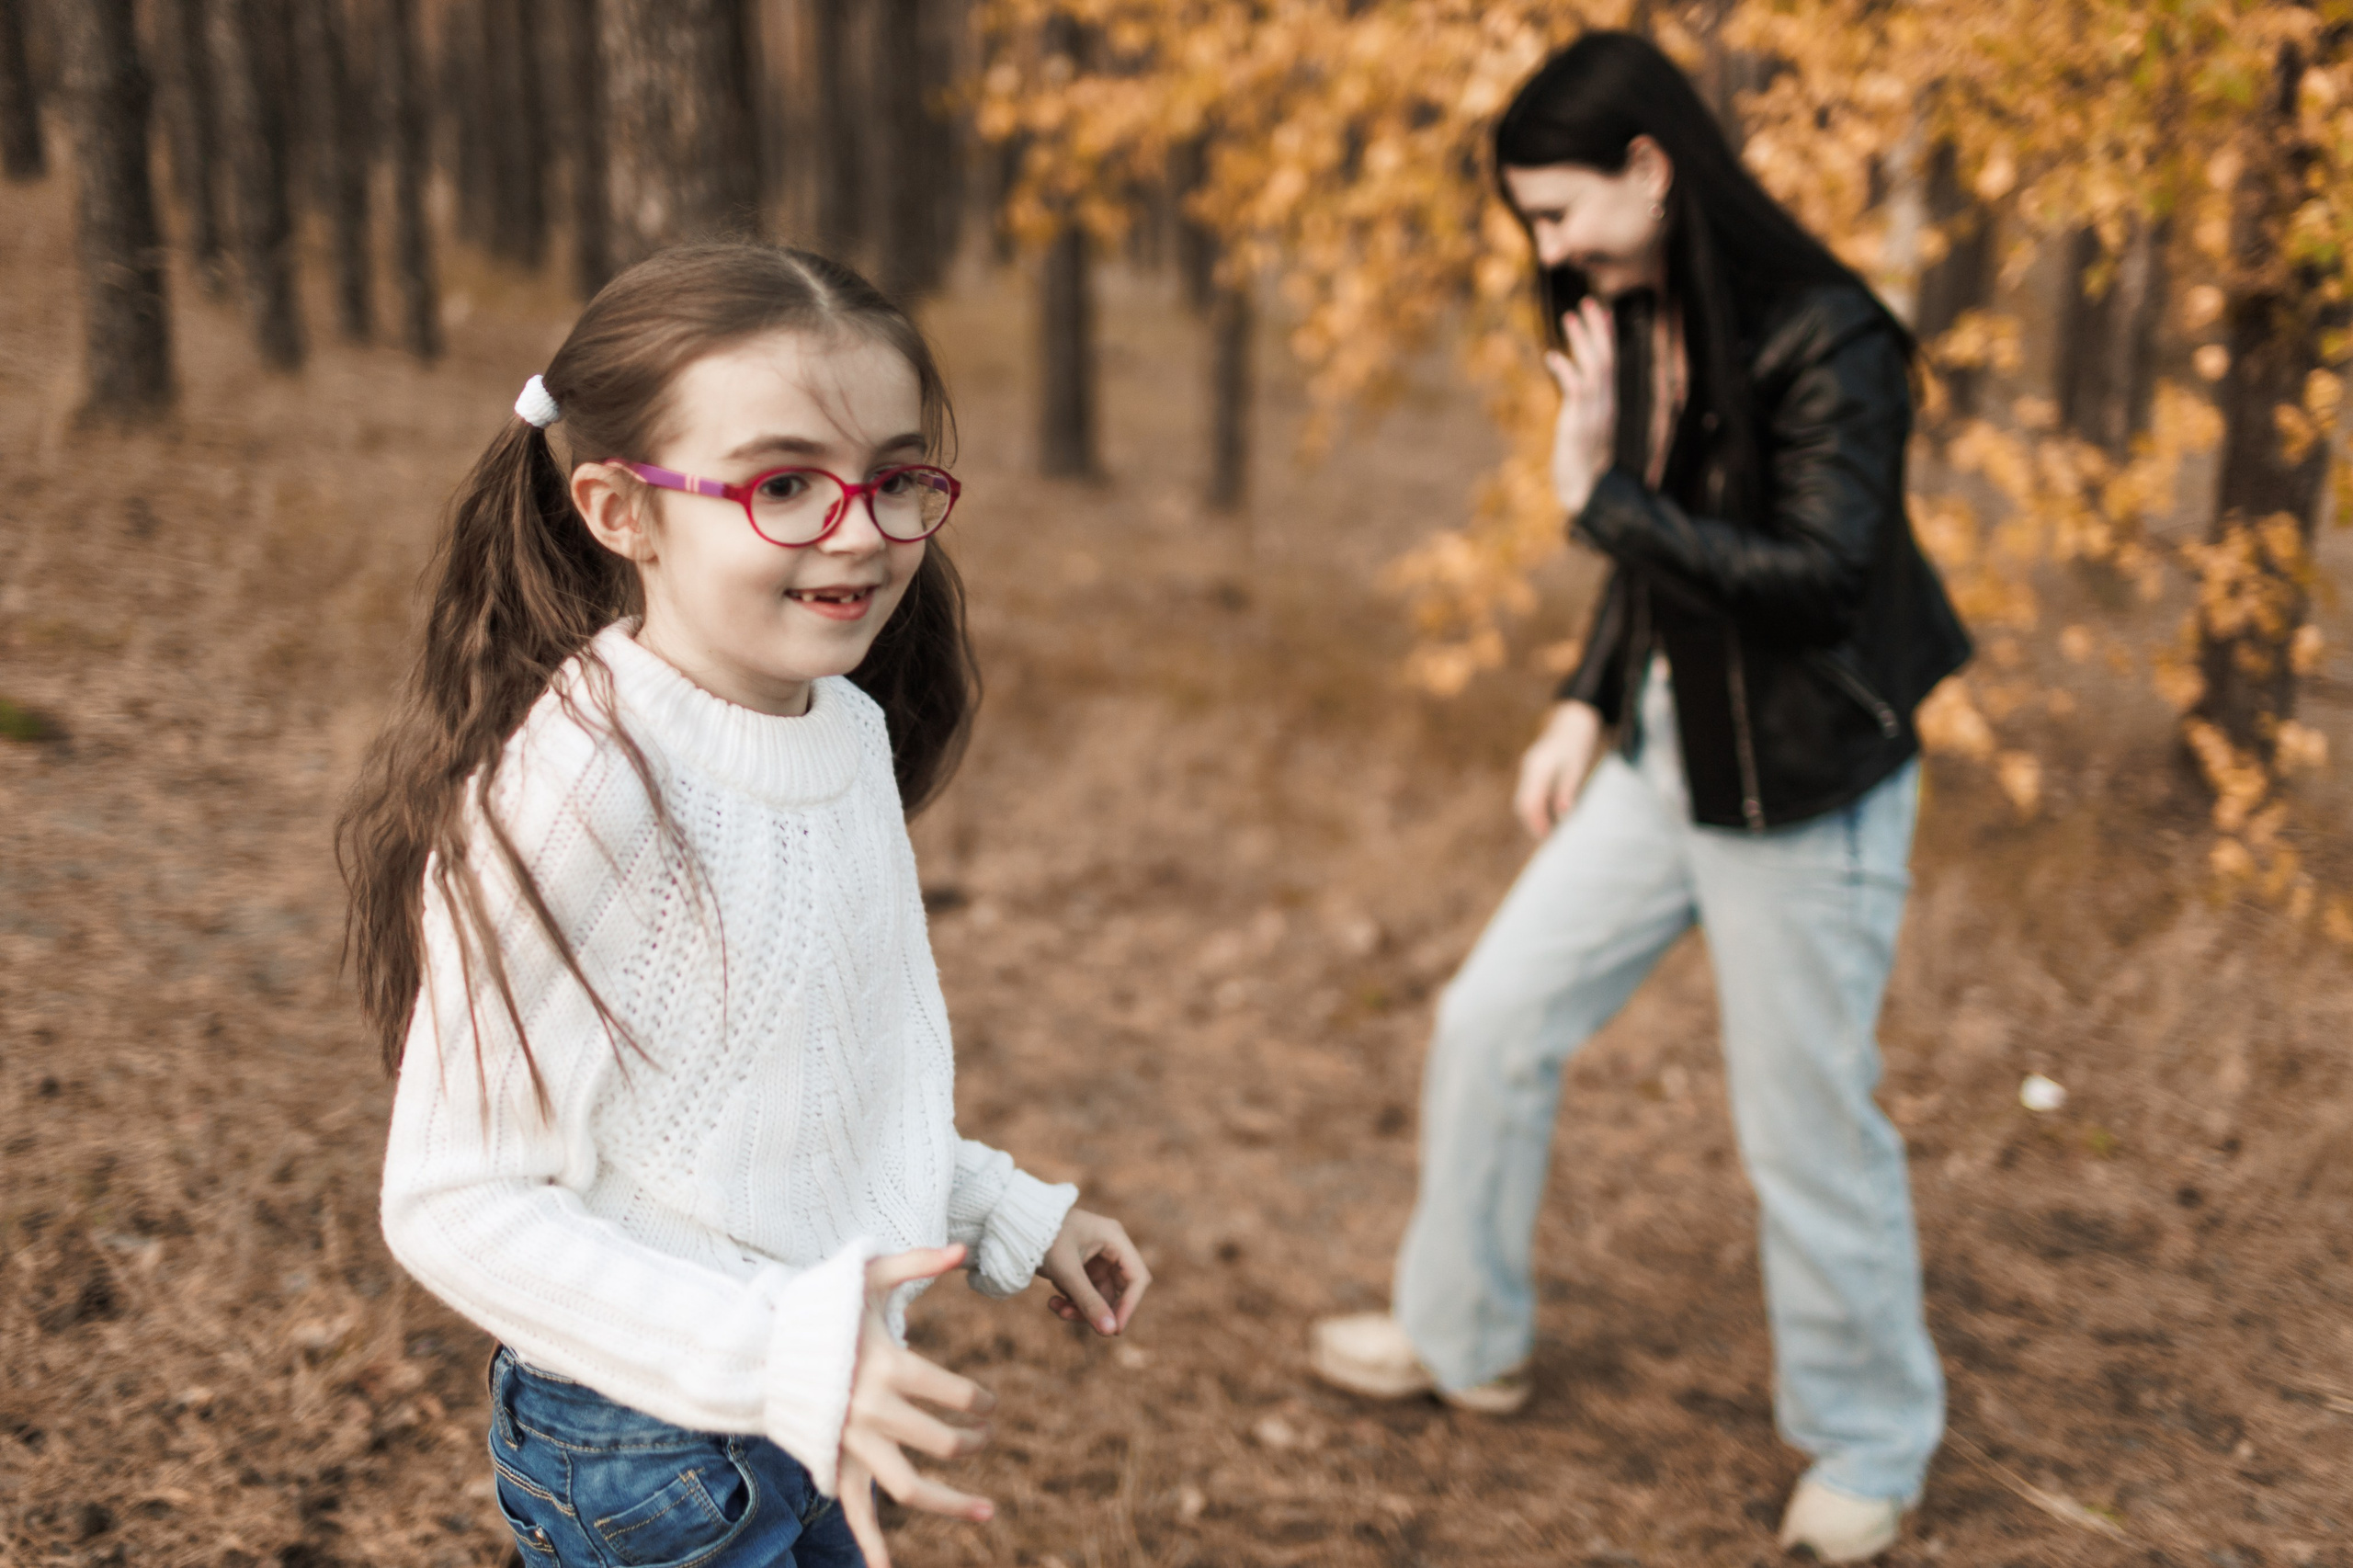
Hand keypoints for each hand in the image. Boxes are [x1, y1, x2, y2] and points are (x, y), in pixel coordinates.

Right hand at [839, 1246, 996, 1567]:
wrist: (760, 1347)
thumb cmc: (821, 1309)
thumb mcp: (866, 1276)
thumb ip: (916, 1262)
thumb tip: (963, 1248)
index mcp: (888, 1367)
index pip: (956, 1395)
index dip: (981, 1401)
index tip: (987, 1403)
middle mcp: (873, 1412)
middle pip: (942, 1443)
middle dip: (973, 1441)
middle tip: (982, 1436)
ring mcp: (852, 1443)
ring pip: (908, 1488)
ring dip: (950, 1503)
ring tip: (988, 1511)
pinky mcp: (834, 1461)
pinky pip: (854, 1509)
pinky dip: (870, 1543)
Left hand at [1037, 1208, 1150, 1335]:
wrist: (1014, 1224)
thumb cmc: (1043, 1238)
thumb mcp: (1067, 1272)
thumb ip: (1089, 1301)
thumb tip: (1110, 1332)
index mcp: (1115, 1238)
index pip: (1136, 1278)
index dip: (1129, 1305)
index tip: (1114, 1330)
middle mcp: (1109, 1247)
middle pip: (1118, 1290)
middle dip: (1098, 1309)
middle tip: (1075, 1319)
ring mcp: (1095, 1258)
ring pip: (1099, 1296)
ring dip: (1080, 1308)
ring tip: (1056, 1308)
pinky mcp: (1081, 1267)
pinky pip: (1085, 1293)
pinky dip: (1071, 1302)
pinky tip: (1053, 1301)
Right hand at [1514, 700, 1602, 837]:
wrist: (1572, 719)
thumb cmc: (1577, 741)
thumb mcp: (1577, 765)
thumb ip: (1567, 789)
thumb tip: (1562, 814)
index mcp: (1538, 767)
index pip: (1529, 802)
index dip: (1536, 822)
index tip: (1547, 837)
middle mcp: (1528, 768)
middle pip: (1521, 803)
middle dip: (1532, 822)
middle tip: (1548, 838)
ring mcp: (1528, 768)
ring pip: (1523, 798)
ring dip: (1533, 816)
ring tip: (1548, 830)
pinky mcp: (1532, 769)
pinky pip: (1528, 792)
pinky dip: (1535, 806)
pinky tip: (1548, 815)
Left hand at [1545, 297, 1616, 515]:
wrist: (1587, 496)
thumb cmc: (1583, 469)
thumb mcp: (1583, 435)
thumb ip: (1581, 413)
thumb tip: (1575, 400)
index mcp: (1609, 406)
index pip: (1610, 364)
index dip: (1604, 338)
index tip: (1598, 314)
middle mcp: (1606, 406)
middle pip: (1606, 359)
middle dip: (1596, 330)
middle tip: (1586, 302)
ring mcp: (1595, 414)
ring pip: (1594, 368)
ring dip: (1581, 342)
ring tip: (1569, 317)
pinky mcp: (1580, 424)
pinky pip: (1576, 390)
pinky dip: (1566, 371)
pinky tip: (1552, 356)